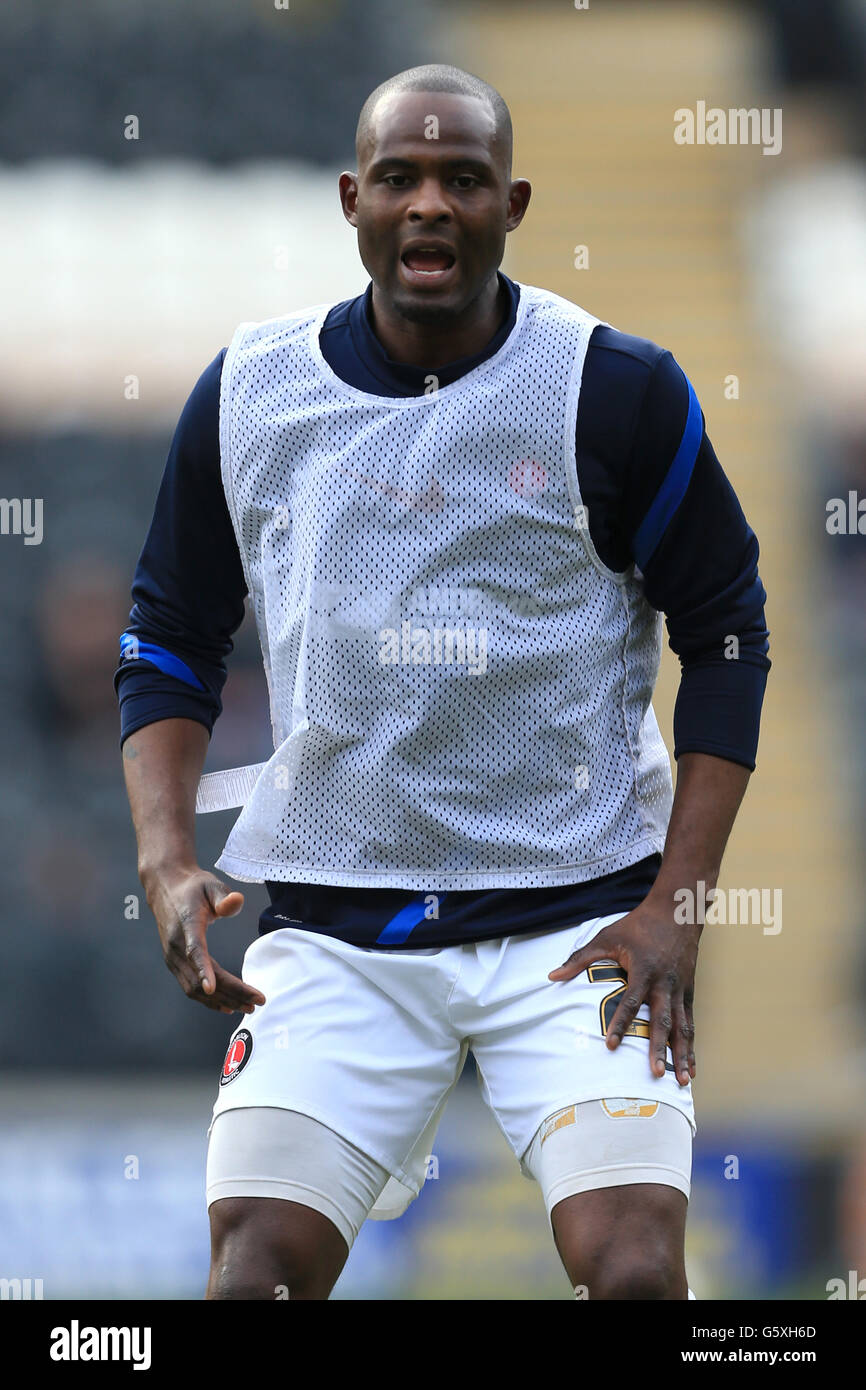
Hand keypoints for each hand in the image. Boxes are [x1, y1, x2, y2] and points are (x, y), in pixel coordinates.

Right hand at [145, 867, 266, 1014]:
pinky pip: (190, 987)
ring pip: (194, 989)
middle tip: (257, 1001)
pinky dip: (209, 1000)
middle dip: (229, 993)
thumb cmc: (193, 887)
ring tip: (248, 1007)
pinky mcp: (174, 964)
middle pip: (199, 978)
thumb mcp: (211, 884)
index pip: (193, 950)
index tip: (212, 987)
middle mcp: (176, 946)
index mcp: (186, 925)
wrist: (165, 889)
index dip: (202, 969)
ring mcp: (172, 958)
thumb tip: (236, 901)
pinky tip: (227, 1006)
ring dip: (221, 1001)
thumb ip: (224, 895)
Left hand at [548, 900, 697, 1085]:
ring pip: (682, 1027)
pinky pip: (690, 1023)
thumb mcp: (606, 937)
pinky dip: (692, 1046)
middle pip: (662, 1021)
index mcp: (644, 970)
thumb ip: (580, 958)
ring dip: (682, 1054)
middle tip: (656, 1074)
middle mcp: (665, 983)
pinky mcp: (689, 992)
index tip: (611, 1046)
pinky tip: (691, 1068)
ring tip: (682, 1081)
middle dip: (660, 1048)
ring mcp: (679, 989)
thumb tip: (552, 976)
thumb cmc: (637, 925)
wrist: (676, 911)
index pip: (630, 1002)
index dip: (619, 1024)